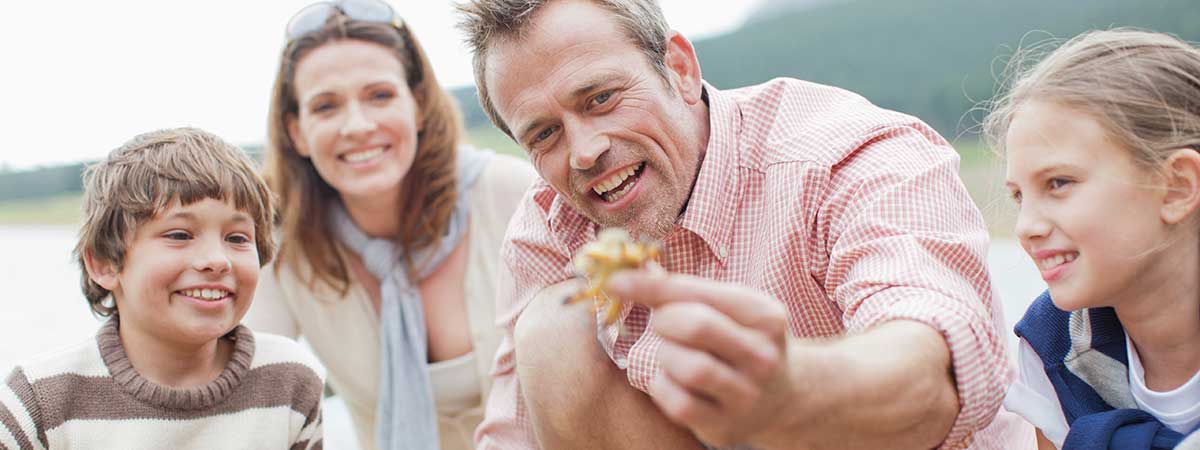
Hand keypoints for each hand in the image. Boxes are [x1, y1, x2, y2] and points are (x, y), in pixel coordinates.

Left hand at [606, 270, 791, 446]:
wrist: (779, 399)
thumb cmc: (739, 342)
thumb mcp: (728, 310)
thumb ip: (684, 290)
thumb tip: (634, 269)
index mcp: (764, 315)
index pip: (698, 292)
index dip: (651, 286)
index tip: (615, 281)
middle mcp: (763, 355)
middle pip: (696, 326)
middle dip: (664, 321)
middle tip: (662, 325)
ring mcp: (747, 393)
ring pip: (690, 368)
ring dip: (664, 356)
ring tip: (671, 353)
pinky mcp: (727, 424)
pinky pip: (679, 403)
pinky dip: (662, 386)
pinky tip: (670, 379)